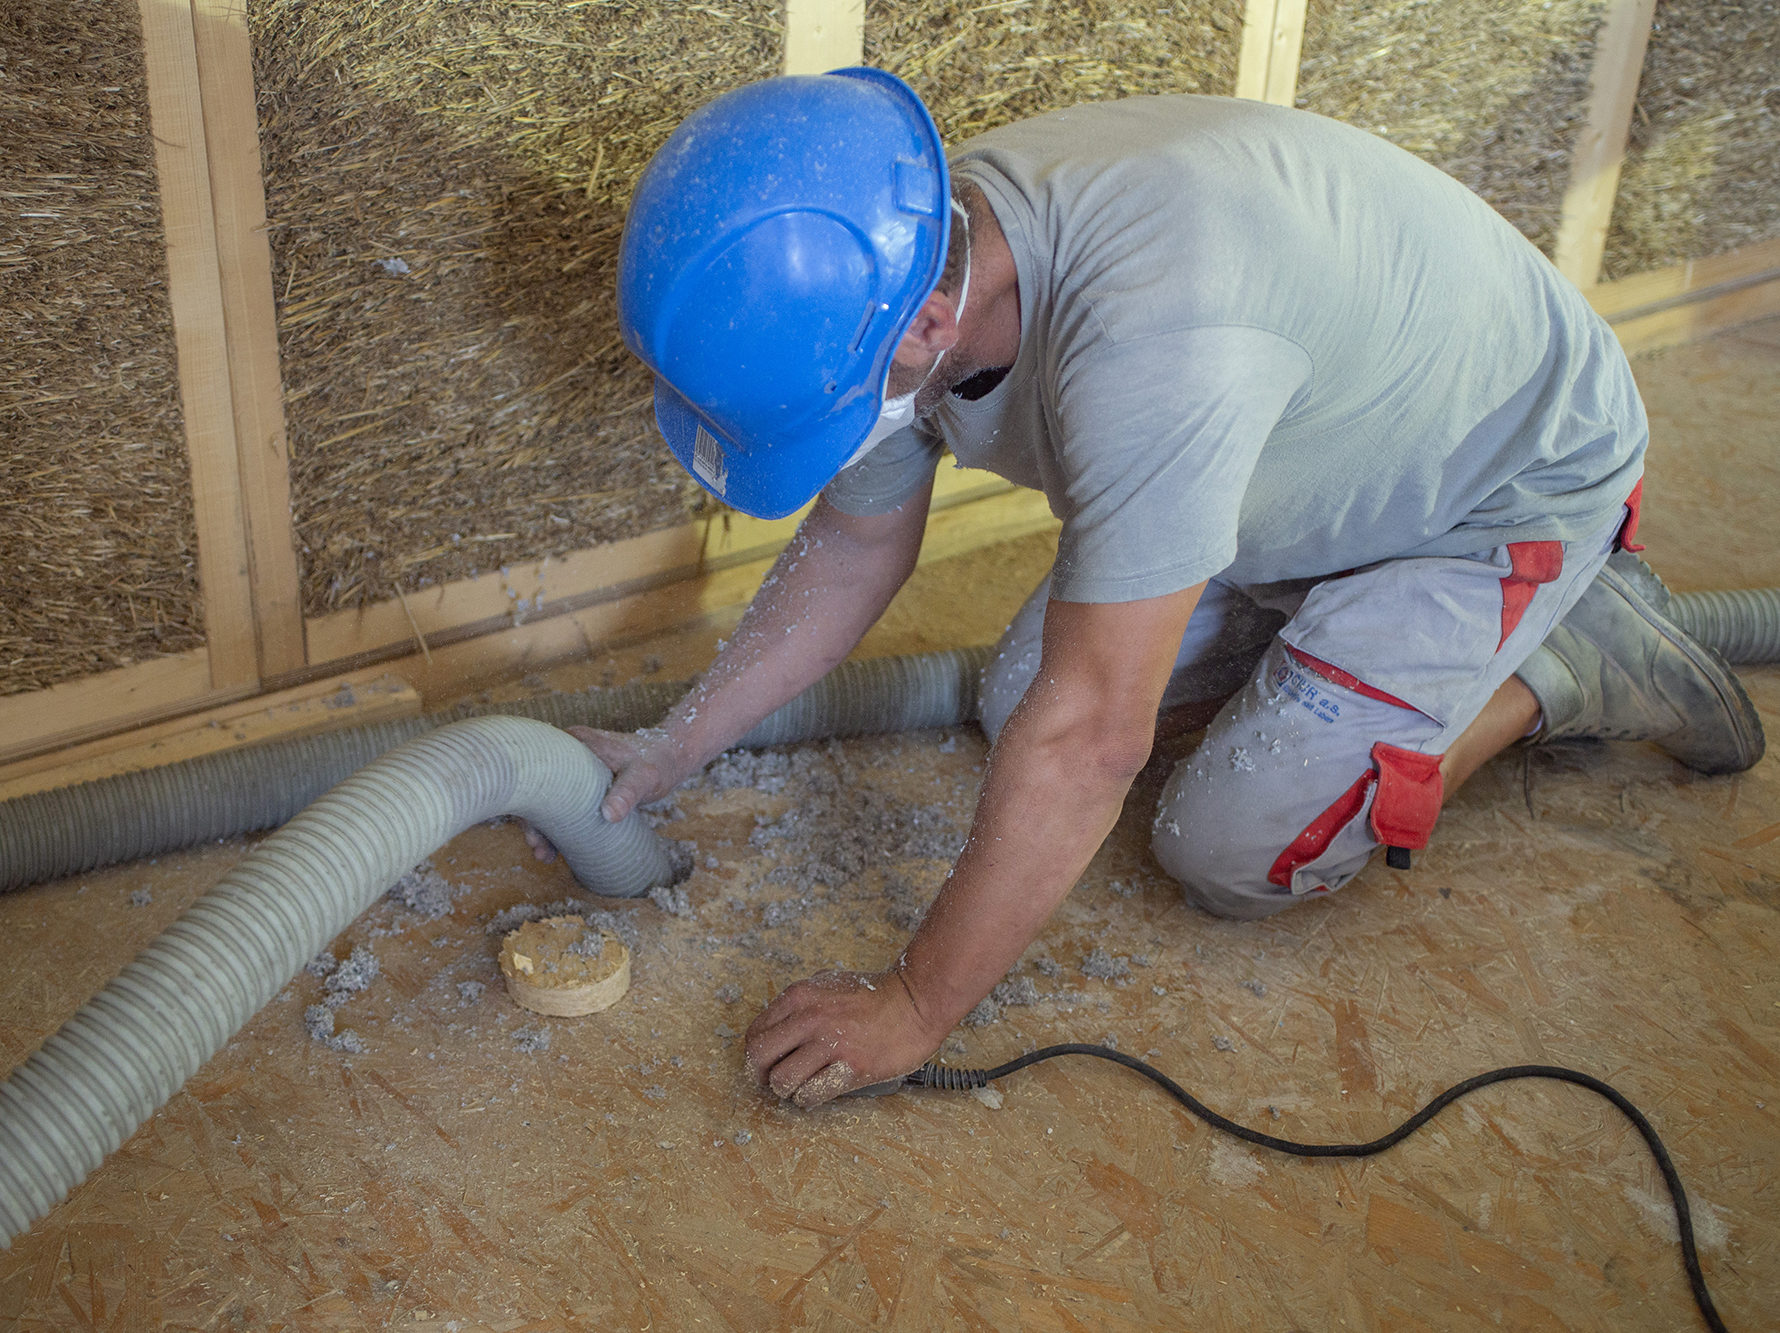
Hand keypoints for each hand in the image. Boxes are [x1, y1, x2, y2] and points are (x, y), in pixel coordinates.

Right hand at [523, 725, 685, 861]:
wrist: (671, 756)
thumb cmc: (658, 762)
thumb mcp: (644, 776)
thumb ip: (628, 793)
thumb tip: (608, 815)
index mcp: (574, 743)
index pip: (538, 773)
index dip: (531, 805)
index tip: (534, 832)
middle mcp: (567, 752)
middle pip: (537, 788)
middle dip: (532, 821)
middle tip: (538, 849)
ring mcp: (572, 769)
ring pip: (547, 799)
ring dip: (542, 826)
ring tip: (545, 854)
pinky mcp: (580, 783)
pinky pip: (561, 803)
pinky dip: (556, 824)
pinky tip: (555, 847)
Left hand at [744, 969, 942, 1107]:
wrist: (915, 1002)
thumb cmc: (875, 994)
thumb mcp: (828, 983)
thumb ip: (800, 1003)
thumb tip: (776, 1028)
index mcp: (800, 997)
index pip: (755, 1033)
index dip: (755, 1054)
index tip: (764, 1064)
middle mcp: (809, 1019)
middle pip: (758, 1057)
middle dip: (760, 1075)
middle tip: (772, 1080)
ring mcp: (830, 1044)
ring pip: (781, 1081)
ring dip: (787, 1090)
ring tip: (800, 1086)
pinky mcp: (850, 1068)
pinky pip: (811, 1095)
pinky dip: (808, 1099)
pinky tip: (818, 1090)